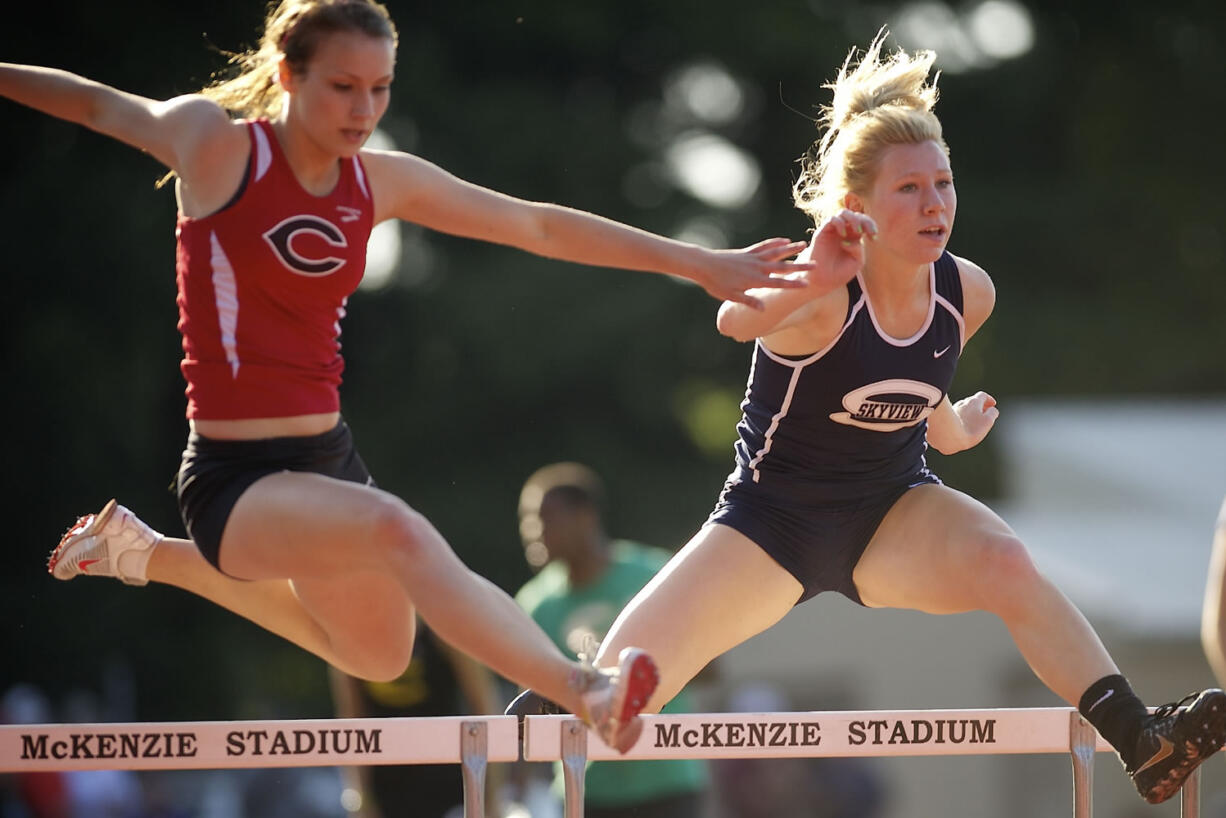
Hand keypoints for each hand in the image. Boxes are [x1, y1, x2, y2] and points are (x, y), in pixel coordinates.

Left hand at [693, 237, 813, 308]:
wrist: (703, 264)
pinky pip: (764, 246)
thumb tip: (764, 309)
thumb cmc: (715, 283)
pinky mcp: (747, 252)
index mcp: (754, 280)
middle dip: (799, 266)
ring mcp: (753, 258)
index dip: (793, 284)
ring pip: (776, 252)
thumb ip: (749, 301)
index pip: (778, 283)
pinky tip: (784, 240)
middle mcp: (757, 267)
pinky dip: (775, 242)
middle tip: (815, 264)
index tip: (807, 284)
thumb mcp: (731, 296)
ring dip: (790, 249)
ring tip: (804, 244)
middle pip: (782, 266)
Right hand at [808, 209, 876, 288]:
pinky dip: (840, 223)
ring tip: (857, 231)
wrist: (824, 281)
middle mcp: (844, 231)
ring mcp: (833, 231)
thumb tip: (848, 239)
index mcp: (854, 237)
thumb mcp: (857, 261)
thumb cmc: (840, 272)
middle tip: (866, 233)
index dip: (871, 226)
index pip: (864, 222)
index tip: (874, 238)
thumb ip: (858, 248)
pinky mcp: (822, 233)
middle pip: (856, 215)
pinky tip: (842, 235)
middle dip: (865, 221)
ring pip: (844, 213)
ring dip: (853, 219)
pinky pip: (832, 219)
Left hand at [951, 391, 998, 447]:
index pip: (982, 396)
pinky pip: (955, 416)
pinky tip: (961, 426)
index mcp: (973, 402)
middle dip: (979, 406)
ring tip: (973, 421)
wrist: (947, 437)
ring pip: (962, 409)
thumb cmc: (970, 429)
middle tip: (984, 413)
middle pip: (972, 401)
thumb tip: (992, 410)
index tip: (992, 405)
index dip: (989, 400)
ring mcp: (952, 411)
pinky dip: (960, 418)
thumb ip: (992, 413)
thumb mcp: (988, 421)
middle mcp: (961, 403)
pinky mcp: (944, 418)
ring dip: (969, 412)